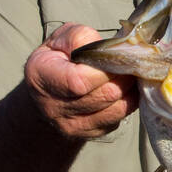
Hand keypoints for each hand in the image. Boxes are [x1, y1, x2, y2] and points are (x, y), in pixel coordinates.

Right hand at [24, 23, 138, 140]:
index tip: (114, 53)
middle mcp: (54, 108)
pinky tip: (122, 88)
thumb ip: (81, 37)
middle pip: (105, 94)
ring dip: (129, 89)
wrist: (44, 93)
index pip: (80, 81)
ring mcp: (72, 126)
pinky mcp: (89, 133)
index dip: (105, 67)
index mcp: (42, 78)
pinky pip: (119, 118)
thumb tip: (108, 48)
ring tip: (126, 73)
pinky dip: (127, 101)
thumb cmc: (55, 59)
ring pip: (117, 108)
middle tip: (128, 61)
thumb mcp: (60, 39)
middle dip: (123, 75)